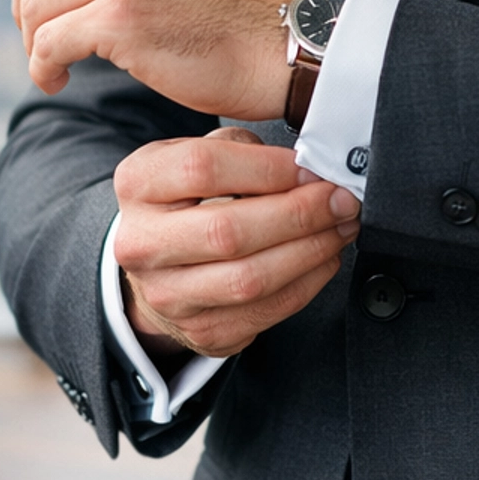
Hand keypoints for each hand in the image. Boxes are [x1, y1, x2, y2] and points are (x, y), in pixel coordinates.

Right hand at [114, 128, 358, 357]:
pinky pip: (267, 310)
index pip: (203, 169)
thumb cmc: (188, 200)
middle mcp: (142, 244)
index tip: (309, 168)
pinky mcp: (201, 331)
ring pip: (249, 278)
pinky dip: (308, 282)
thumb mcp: (194, 155)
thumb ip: (240, 149)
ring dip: (310, 250)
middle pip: (228, 231)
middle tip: (339, 200)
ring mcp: (168, 295)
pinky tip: (325, 257)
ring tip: (339, 226)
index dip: (267, 168)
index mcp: (139, 184)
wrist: (160, 266)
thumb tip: (306, 162)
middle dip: (299, 214)